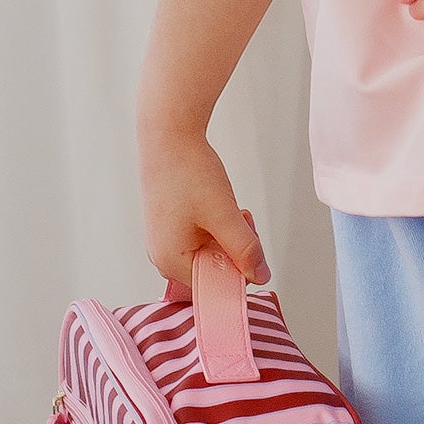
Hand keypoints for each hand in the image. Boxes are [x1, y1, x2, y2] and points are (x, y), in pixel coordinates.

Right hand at [138, 129, 270, 295]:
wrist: (168, 136)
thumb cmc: (188, 173)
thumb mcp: (224, 215)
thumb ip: (245, 250)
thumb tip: (261, 276)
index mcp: (171, 262)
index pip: (214, 287)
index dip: (238, 272)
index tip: (251, 249)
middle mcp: (163, 256)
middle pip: (213, 270)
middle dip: (235, 250)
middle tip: (242, 221)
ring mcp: (166, 241)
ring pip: (211, 252)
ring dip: (229, 236)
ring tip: (232, 209)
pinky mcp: (171, 226)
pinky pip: (202, 238)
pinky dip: (218, 226)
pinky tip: (220, 206)